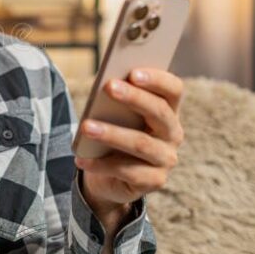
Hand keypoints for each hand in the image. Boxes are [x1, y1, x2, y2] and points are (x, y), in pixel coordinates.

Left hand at [75, 68, 184, 216]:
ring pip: (140, 143)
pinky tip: (81, 158)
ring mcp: (166, 159)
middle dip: (134, 97)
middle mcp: (173, 133)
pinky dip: (100, 164)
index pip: (173, 89)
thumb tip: (104, 85)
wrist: (109, 175)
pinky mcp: (153, 181)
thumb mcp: (114, 114)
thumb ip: (115, 99)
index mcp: (168, 110)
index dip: (157, 79)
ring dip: (111, 133)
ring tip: (86, 126)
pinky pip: (126, 171)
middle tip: (109, 86)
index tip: (133, 72)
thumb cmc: (113, 132)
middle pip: (159, 112)